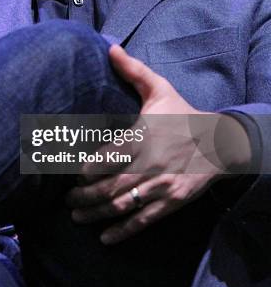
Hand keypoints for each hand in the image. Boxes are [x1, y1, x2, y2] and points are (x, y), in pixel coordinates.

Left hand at [66, 44, 250, 244]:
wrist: (220, 141)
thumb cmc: (183, 114)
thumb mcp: (160, 89)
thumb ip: (132, 71)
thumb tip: (110, 48)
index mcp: (140, 137)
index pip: (102, 159)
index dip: (81, 171)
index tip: (65, 174)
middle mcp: (147, 165)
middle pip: (106, 186)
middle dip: (82, 196)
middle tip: (66, 200)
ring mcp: (159, 186)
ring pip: (120, 205)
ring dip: (95, 215)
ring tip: (77, 217)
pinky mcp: (171, 202)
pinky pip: (143, 220)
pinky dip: (123, 231)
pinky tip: (105, 238)